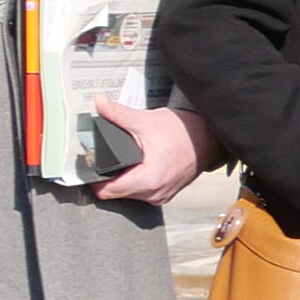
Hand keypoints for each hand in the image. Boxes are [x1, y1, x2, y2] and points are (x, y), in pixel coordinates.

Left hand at [90, 101, 215, 202]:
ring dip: (121, 180)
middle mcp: (154, 194)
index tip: (90, 164)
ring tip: (121, 161)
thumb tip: (98, 103)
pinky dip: (135, 181)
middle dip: (107, 177)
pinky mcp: (165, 193)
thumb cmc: (184, 132)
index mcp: (148, 180)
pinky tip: (135, 166)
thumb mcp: (146, 121)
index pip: (107, 191)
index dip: (93, 179)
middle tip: (104, 157)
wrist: (210, 138)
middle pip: (116, 193)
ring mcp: (161, 196)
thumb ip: (117, 114)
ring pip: (128, 194)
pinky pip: (141, 193)